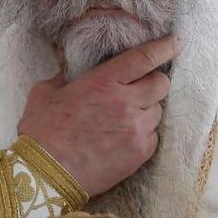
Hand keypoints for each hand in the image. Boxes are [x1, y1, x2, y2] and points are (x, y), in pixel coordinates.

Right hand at [17, 35, 176, 197]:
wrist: (45, 174)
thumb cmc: (42, 132)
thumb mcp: (44, 93)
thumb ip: (63, 78)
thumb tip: (68, 73)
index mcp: (103, 82)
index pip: (144, 58)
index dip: (163, 48)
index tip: (176, 43)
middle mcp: (125, 102)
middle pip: (161, 84)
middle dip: (155, 83)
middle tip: (142, 89)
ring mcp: (135, 129)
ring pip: (158, 112)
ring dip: (147, 111)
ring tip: (126, 120)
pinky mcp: (139, 154)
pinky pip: (154, 137)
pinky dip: (144, 135)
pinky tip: (125, 139)